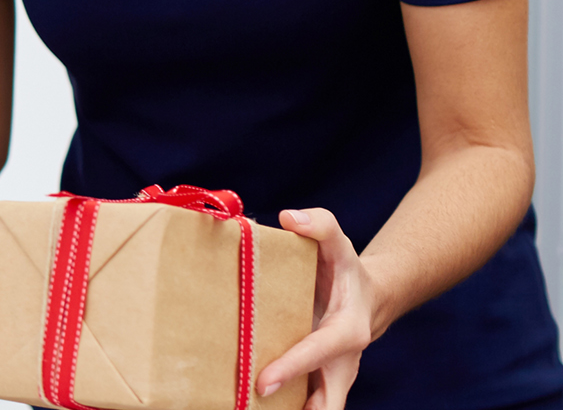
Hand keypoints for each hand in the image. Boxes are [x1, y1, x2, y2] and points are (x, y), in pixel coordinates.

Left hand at [259, 208, 377, 409]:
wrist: (365, 296)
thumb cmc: (344, 269)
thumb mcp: (337, 242)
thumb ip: (320, 225)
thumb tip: (290, 218)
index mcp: (347, 332)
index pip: (317, 353)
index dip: (291, 368)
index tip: (262, 383)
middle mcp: (343, 363)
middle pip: (328, 402)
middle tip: (255, 408)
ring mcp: (331, 377)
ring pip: (318, 409)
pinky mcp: (318, 383)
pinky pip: (302, 404)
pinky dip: (282, 408)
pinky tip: (244, 405)